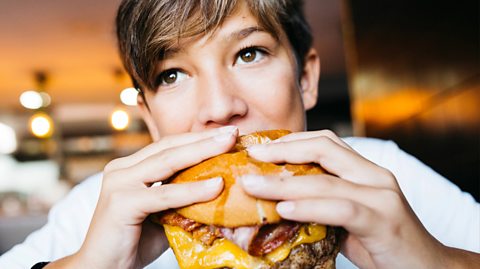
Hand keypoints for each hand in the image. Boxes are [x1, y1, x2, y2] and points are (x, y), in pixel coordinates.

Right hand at [49, 126, 237, 268]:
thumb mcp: (163, 214)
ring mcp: (119, 183)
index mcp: (130, 168)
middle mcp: (121, 169)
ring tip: (229, 144)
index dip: (197, 138)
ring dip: (202, 151)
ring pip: (167, 162)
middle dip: (203, 138)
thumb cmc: (134, 242)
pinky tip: (216, 185)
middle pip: (169, 147)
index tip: (225, 134)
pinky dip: (192, 190)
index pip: (168, 146)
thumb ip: (183, 201)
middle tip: (233, 132)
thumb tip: (220, 192)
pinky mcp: (121, 202)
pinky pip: (164, 194)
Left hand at [240, 130, 447, 268]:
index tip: (260, 148)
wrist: (426, 267)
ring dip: (284, 182)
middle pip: (324, 149)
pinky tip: (285, 209)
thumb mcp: (348, 216)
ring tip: (253, 185)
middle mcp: (375, 176)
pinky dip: (310, 207)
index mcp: (365, 170)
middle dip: (283, 151)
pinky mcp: (383, 220)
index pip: (325, 142)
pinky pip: (341, 208)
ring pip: (325, 181)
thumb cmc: (381, 241)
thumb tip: (279, 203)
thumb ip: (322, 204)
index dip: (291, 141)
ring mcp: (381, 196)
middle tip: (251, 157)